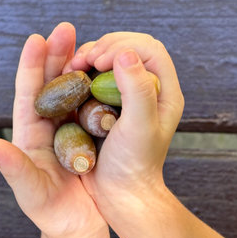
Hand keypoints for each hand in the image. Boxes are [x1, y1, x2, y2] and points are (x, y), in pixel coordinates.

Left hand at [0, 23, 113, 237]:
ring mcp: (72, 130)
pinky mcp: (90, 136)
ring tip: (88, 43)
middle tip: (67, 29)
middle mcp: (50, 128)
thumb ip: (13, 168)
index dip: (31, 68)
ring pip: (73, 92)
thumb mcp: (31, 191)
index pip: (28, 96)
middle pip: (51, 86)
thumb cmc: (53, 212)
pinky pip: (93, 107)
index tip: (37, 40)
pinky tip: (107, 73)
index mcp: (31, 137)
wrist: (81, 226)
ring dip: (79, 66)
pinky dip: (99, 88)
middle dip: (57, 56)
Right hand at [68, 33, 183, 202]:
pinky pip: (97, 75)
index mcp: (165, 92)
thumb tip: (126, 52)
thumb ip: (138, 89)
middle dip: (105, 46)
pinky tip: (71, 76)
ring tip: (75, 67)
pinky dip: (84, 70)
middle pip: (131, 49)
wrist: (121, 191)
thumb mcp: (139, 127)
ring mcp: (129, 95)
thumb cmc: (134, 163)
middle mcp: (150, 89)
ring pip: (112, 58)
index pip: (150, 50)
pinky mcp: (109, 103)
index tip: (98, 61)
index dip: (124, 46)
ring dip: (91, 55)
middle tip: (84, 60)